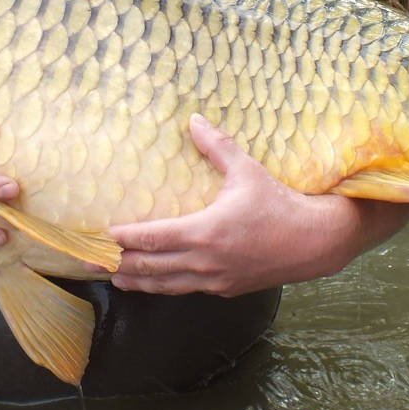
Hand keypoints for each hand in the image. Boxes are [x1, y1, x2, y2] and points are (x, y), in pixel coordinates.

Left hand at [109, 114, 408, 296]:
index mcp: (204, 232)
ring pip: (166, 286)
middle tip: (93, 261)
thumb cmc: (280, 203)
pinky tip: (157, 282)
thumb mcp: (247, 171)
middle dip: (120, 265)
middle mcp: (204, 261)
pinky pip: (187, 289)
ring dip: (138, 281)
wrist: (315, 242)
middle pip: (150, 268)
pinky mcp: (226, 290)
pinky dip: (166, 286)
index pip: (151, 238)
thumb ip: (216, 146)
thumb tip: (193, 120)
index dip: (123, 238)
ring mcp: (215, 280)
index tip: (102, 235)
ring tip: (115, 278)